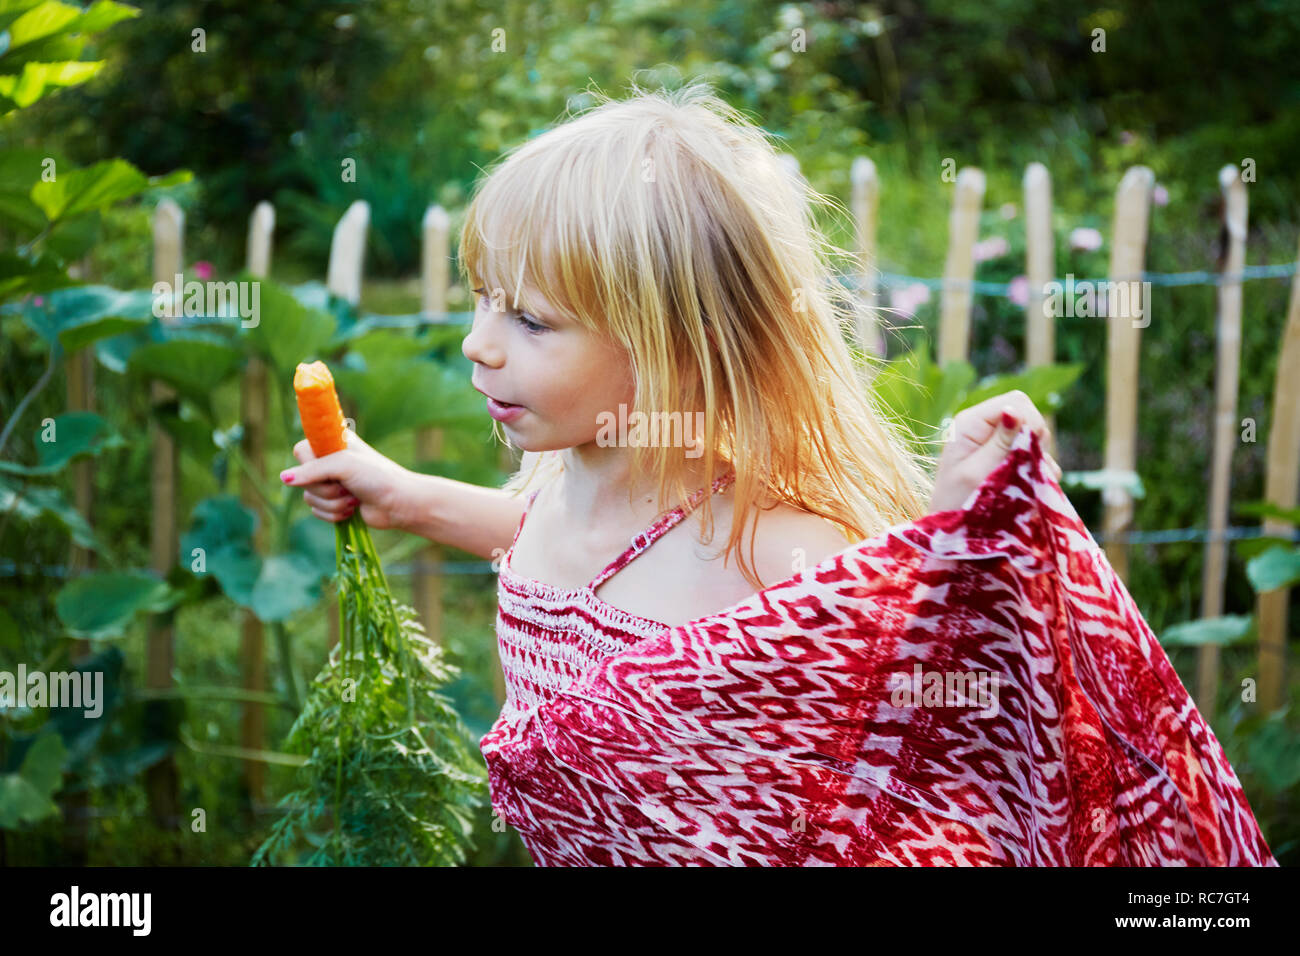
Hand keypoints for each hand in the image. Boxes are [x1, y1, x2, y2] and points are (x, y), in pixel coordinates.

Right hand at [280, 429, 415, 529]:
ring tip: (354, 498)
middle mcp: (329, 462)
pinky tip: (352, 510)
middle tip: (348, 486)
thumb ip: (312, 470)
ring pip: (309, 498)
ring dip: (333, 503)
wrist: (399, 503)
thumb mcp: (344, 465)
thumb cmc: (376, 477)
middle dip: (326, 488)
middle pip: (302, 479)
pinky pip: (317, 511)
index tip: (330, 469)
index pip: (300, 450)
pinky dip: (334, 514)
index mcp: (332, 443)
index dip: (311, 464)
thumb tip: (284, 479)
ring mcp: (331, 483)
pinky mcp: (334, 503)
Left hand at [926, 390, 1062, 513]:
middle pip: (1029, 417)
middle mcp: (984, 428)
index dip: (1031, 422)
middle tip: (1026, 468)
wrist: (952, 532)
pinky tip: (1029, 489)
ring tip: (1024, 485)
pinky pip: (1035, 456)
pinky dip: (1038, 471)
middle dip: (1036, 441)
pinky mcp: (1007, 460)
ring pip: (1035, 438)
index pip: (1016, 402)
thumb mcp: (977, 473)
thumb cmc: (957, 504)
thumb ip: (999, 442)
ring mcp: (996, 444)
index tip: (1033, 449)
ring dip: (1037, 459)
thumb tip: (1014, 410)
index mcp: (971, 423)